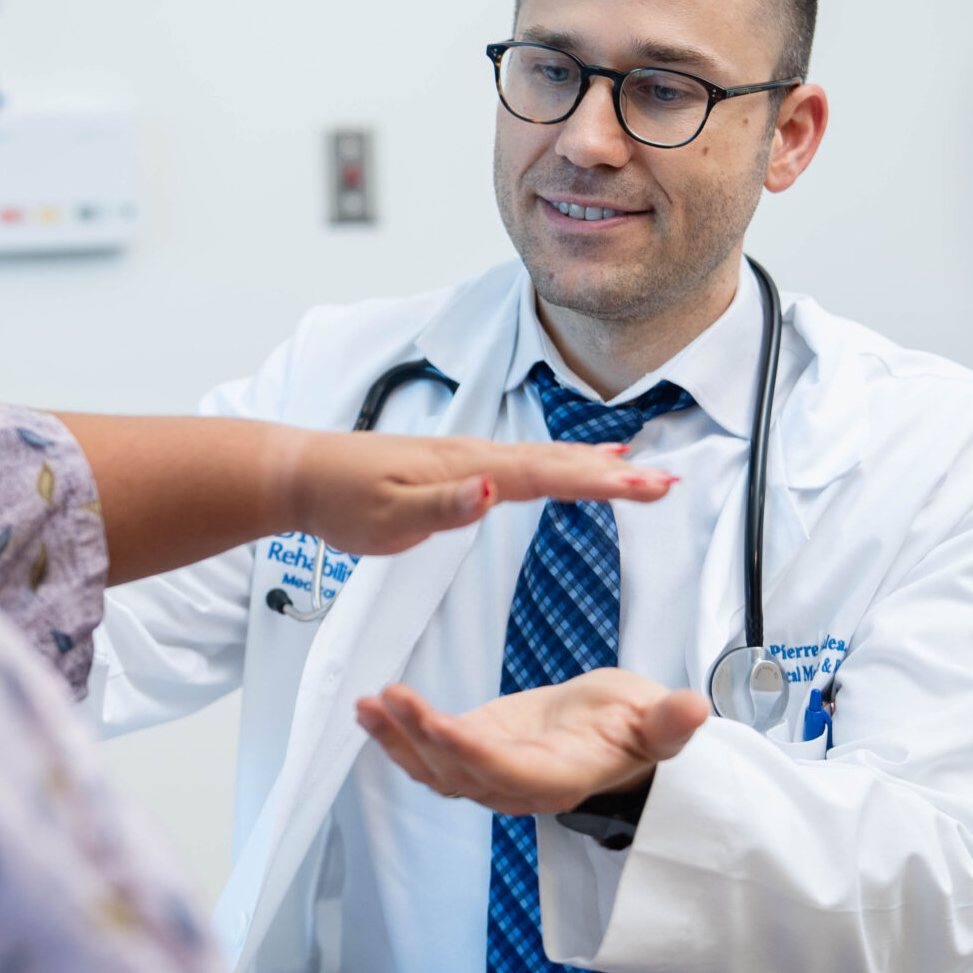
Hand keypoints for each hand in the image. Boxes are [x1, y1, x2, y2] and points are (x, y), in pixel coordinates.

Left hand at [286, 433, 675, 557]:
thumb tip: (492, 491)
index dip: (603, 483)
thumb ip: (441, 506)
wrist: (304, 474)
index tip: (649, 487)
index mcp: (468, 468)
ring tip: (640, 469)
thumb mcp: (385, 515)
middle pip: (559, 464)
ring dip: (595, 467)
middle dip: (616, 475)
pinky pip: (525, 467)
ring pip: (546, 461)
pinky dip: (561, 466)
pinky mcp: (459, 471)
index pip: (548, 476)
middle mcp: (476, 457)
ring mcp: (469, 461)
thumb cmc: (340, 499)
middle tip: (668, 482)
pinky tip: (573, 468)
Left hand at [354, 669, 709, 814]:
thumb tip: (696, 709)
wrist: (616, 735)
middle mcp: (519, 787)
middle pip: (463, 772)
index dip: (474, 753)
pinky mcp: (473, 756)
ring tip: (370, 705)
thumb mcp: (656, 718)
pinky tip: (370, 709)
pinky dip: (395, 736)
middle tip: (393, 699)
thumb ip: (668, 722)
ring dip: (398, 739)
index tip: (441, 724)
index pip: (510, 773)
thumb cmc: (636, 725)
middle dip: (423, 738)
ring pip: (436, 769)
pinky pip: (428, 756)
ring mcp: (491, 775)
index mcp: (561, 778)